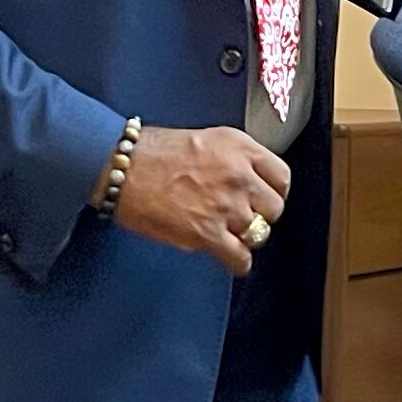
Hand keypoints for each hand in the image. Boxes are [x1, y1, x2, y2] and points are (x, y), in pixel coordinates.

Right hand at [113, 125, 289, 276]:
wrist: (120, 167)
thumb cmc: (149, 151)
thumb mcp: (203, 138)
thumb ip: (231, 158)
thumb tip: (246, 181)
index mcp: (239, 147)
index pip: (282, 176)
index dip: (273, 191)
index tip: (264, 197)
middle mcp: (238, 175)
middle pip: (275, 208)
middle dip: (260, 215)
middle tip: (242, 216)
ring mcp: (225, 206)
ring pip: (260, 234)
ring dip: (246, 237)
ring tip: (229, 235)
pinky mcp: (208, 233)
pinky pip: (240, 258)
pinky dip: (237, 262)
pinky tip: (228, 257)